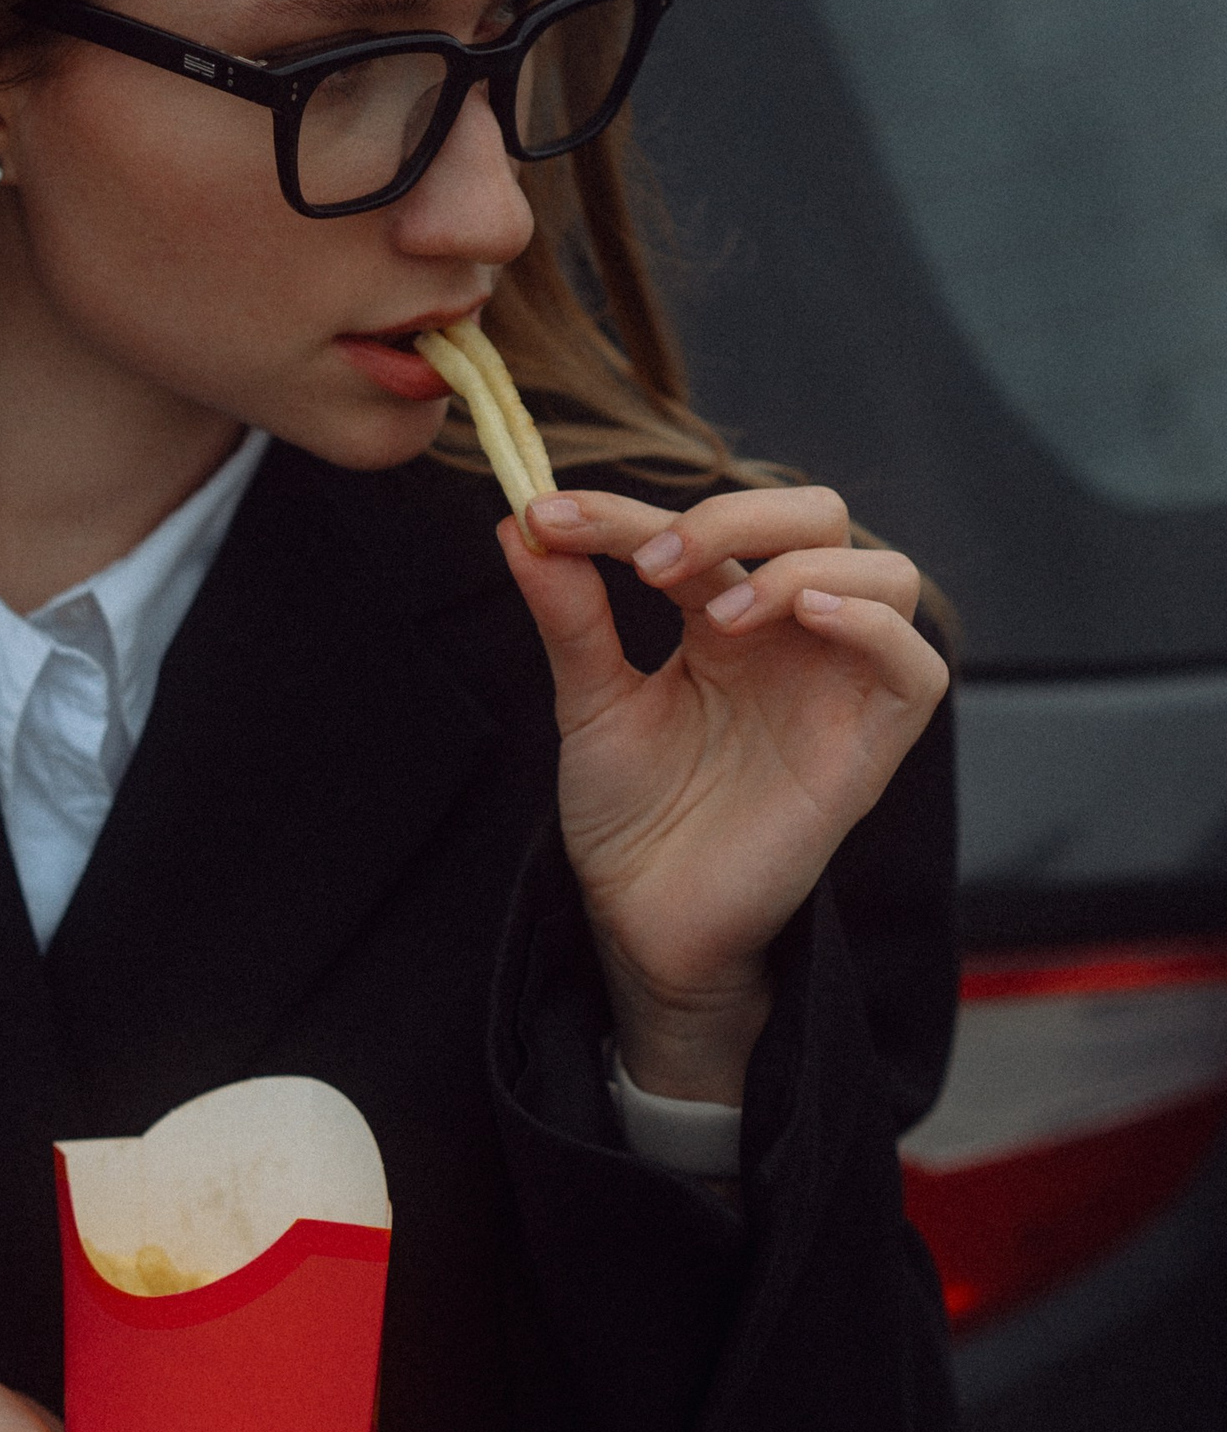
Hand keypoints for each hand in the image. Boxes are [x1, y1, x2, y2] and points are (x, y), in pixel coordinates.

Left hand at [504, 485, 947, 1104]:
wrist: (643, 919)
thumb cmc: (630, 815)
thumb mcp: (590, 702)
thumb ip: (570, 615)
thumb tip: (513, 524)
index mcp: (726, 615)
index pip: (701, 530)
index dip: (626, 512)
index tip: (546, 516)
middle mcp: (793, 637)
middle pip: (815, 517)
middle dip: (736, 515)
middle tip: (653, 561)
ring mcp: (840, 685)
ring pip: (884, 571)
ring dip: (801, 567)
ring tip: (720, 615)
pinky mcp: (872, 746)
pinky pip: (917, 665)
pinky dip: (872, 625)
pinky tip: (808, 617)